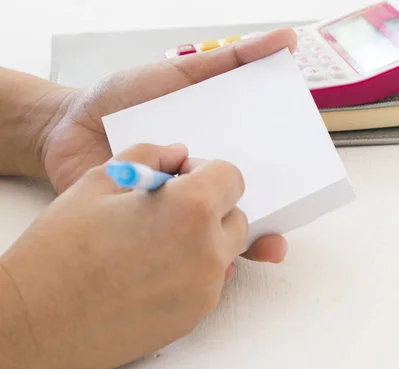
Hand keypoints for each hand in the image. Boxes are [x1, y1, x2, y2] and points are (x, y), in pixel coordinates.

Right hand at [0, 143, 250, 368]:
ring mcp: (204, 290)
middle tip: (169, 211)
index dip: (207, 173)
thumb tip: (177, 154)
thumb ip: (148, 157)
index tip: (182, 179)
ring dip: (204, 241)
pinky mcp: (194, 319)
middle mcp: (208, 252)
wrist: (34, 321)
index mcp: (190, 209)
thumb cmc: (59, 250)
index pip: (232, 177)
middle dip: (211, 208)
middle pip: (235, 217)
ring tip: (155, 244)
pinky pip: (209, 284)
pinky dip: (193, 273)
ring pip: (224, 253)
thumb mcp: (98, 181)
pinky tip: (150, 274)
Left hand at [41, 28, 296, 263]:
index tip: (302, 190)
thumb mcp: (182, 74)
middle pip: (243, 210)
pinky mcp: (150, 231)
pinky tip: (205, 266)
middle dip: (265, 228)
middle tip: (276, 240)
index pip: (259, 171)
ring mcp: (177, 211)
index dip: (285, 184)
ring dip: (236, 250)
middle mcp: (202, 186)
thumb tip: (287, 41)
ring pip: (216, 239)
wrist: (64, 127)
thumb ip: (231, 62)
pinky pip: (177, 251)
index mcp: (216, 152)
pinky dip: (193, 263)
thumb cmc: (124, 98)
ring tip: (252, 252)